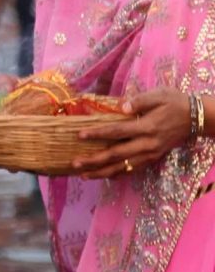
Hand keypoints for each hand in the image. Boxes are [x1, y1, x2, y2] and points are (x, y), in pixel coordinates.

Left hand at [72, 89, 191, 177]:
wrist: (197, 118)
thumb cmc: (175, 103)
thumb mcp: (159, 95)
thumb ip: (140, 100)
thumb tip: (122, 105)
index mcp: (147, 127)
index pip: (117, 132)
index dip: (98, 134)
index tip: (80, 135)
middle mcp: (148, 144)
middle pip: (117, 155)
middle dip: (95, 160)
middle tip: (74, 163)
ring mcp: (151, 153)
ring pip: (124, 166)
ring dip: (103, 172)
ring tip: (84, 175)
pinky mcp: (154, 158)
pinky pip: (134, 169)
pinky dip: (118, 174)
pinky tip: (104, 175)